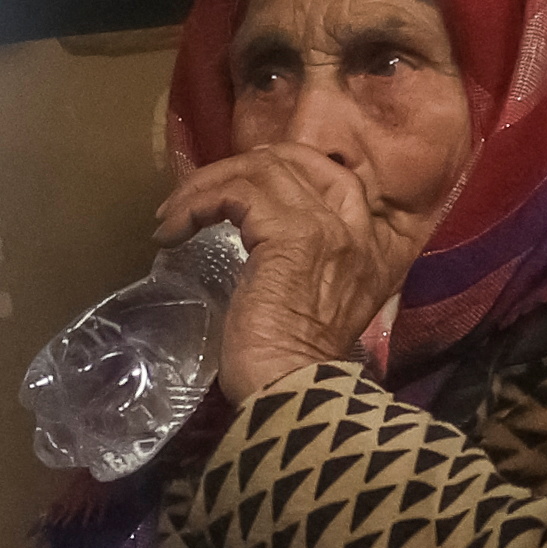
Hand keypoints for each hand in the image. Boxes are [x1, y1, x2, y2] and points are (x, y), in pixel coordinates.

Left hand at [154, 144, 432, 400]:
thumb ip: (314, 263)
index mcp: (373, 245)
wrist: (294, 388)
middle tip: (201, 191)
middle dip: (241, 166)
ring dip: (205, 186)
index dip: (285, 167)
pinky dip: (196, 204)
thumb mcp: (319, 302)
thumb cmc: (297, 362)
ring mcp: (326, 226)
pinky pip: (236, 194)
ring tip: (173, 214)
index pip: (336, 174)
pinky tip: (173, 230)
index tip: (242, 185)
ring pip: (259, 171)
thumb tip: (264, 236)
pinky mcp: (290, 235)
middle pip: (296, 159)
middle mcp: (358, 227)